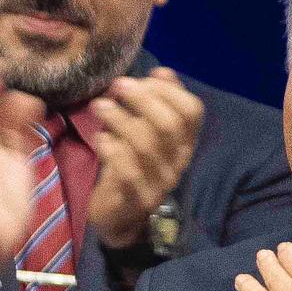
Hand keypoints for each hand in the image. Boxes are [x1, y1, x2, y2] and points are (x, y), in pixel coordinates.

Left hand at [87, 69, 204, 250]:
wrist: (119, 218)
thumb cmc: (130, 167)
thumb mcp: (145, 133)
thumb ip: (156, 104)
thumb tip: (161, 72)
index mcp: (184, 143)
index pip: (192, 111)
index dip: (169, 90)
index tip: (144, 77)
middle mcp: (177, 162)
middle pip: (169, 125)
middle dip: (142, 99)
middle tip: (116, 86)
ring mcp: (158, 183)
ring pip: (146, 145)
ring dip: (120, 120)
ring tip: (99, 106)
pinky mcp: (134, 200)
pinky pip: (126, 171)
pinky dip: (111, 150)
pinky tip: (99, 139)